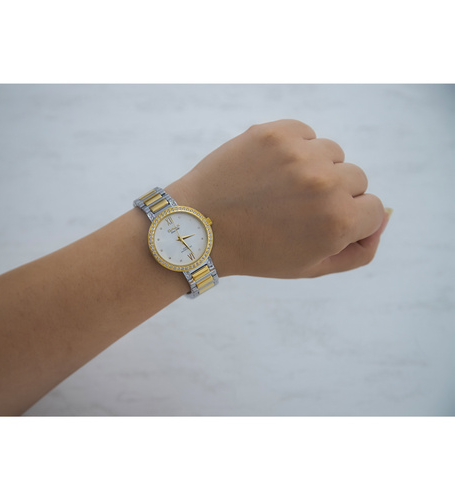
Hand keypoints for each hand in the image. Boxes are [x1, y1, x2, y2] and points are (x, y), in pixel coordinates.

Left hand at [166, 119, 388, 278]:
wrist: (199, 228)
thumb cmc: (256, 252)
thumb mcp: (311, 267)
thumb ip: (359, 250)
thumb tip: (385, 216)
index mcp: (337, 222)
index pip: (373, 209)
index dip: (348, 220)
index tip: (321, 224)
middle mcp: (323, 184)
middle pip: (356, 178)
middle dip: (334, 194)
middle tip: (295, 209)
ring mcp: (298, 153)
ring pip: (332, 153)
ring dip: (315, 169)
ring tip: (280, 189)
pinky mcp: (275, 132)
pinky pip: (306, 134)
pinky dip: (295, 149)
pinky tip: (270, 170)